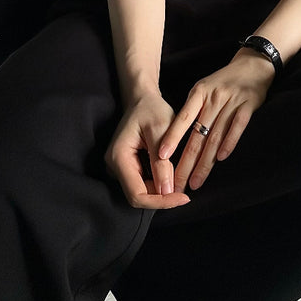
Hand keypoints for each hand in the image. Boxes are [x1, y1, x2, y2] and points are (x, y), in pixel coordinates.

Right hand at [104, 91, 190, 209]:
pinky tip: (171, 176)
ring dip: (161, 192)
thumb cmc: (152, 109)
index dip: (160, 201)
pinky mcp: (127, 166)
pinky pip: (142, 183)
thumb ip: (162, 162)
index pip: (137, 194)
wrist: (143, 98)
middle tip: (185, 195)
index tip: (183, 198)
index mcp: (119, 157)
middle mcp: (114, 165)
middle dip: (162, 198)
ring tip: (180, 183)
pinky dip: (158, 183)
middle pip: (138, 196)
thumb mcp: (160, 131)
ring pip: (141, 191)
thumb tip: (167, 191)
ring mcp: (119, 167)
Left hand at [158, 50, 275, 192]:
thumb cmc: (224, 81)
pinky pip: (237, 127)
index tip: (161, 157)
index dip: (172, 138)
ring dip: (205, 161)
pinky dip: (229, 143)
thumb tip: (177, 138)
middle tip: (177, 183)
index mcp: (199, 93)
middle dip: (186, 162)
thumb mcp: (203, 88)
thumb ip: (193, 110)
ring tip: (196, 181)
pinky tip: (221, 158)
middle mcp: (213, 98)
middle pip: (198, 135)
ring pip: (215, 136)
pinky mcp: (249, 105)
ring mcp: (231, 102)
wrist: (253, 64)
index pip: (182, 120)